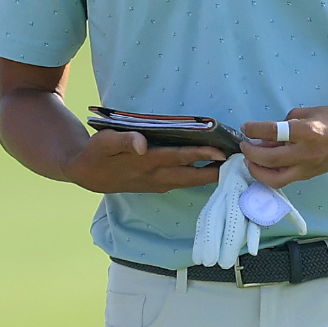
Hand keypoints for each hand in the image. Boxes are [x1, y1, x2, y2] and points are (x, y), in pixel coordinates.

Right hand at [63, 130, 224, 193]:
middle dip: (217, 171)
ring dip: (211, 176)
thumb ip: (124, 140)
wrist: (86, 174)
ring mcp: (157, 184)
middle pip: (193, 176)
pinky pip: (183, 183)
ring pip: (190, 182)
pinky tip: (211, 170)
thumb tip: (142, 143)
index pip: (180, 158)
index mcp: (146, 163)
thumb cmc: (97, 153)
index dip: (202, 155)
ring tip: (232, 166)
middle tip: (240, 162)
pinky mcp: (156, 186)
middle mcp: (156, 176)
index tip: (223, 152)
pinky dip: (199, 177)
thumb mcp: (105, 141)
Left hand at [238, 106, 327, 186]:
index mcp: (307, 132)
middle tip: (244, 145)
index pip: (272, 132)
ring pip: (275, 179)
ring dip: (257, 171)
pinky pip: (285, 179)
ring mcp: (309, 168)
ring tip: (250, 160)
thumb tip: (266, 136)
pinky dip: (270, 174)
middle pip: (269, 159)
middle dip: (251, 153)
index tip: (246, 127)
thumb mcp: (308, 112)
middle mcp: (307, 153)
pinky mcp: (310, 175)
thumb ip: (285, 123)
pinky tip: (265, 165)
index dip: (254, 129)